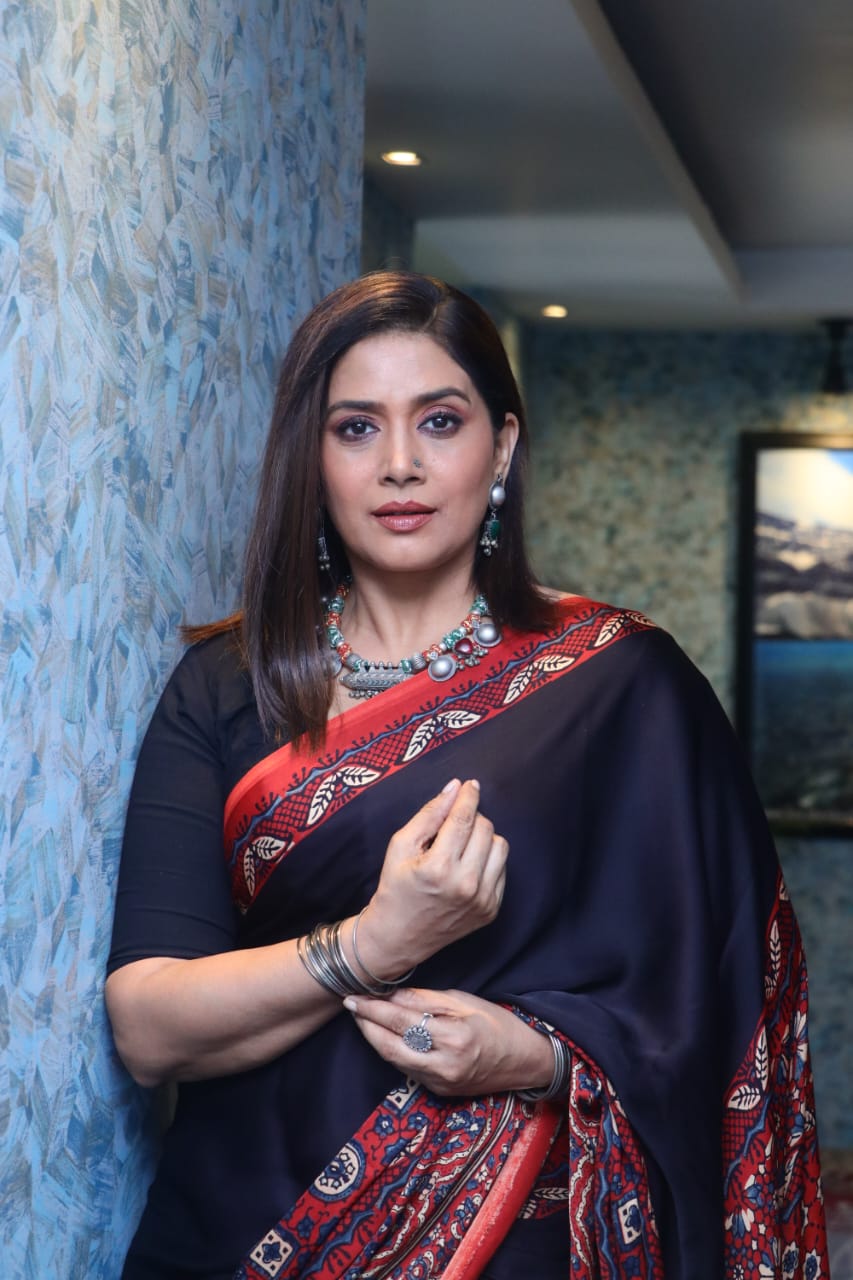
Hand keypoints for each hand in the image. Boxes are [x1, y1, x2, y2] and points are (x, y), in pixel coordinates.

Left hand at [343, 987, 553, 1096]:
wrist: (523, 1061)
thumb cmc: (497, 1024)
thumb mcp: (464, 1001)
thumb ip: (425, 1000)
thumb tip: (391, 993)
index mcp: (454, 1036)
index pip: (403, 1020)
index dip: (374, 1008)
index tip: (354, 996)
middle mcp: (445, 1064)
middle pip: (391, 1046)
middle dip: (367, 1025)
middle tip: (351, 1005)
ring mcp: (441, 1082)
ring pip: (394, 1060)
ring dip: (374, 1038)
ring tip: (363, 1017)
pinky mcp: (439, 1091)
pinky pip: (407, 1068)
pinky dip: (391, 1051)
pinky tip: (383, 1035)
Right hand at [356, 780, 507, 978]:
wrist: (399, 937)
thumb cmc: (396, 888)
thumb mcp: (400, 846)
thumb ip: (429, 814)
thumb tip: (455, 788)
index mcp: (439, 867)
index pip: (464, 819)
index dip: (468, 796)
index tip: (470, 784)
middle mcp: (465, 885)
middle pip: (485, 828)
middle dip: (471, 818)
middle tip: (453, 824)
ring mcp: (482, 900)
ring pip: (500, 846)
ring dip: (484, 837)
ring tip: (462, 845)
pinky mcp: (491, 910)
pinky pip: (502, 869)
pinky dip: (488, 860)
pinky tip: (468, 866)